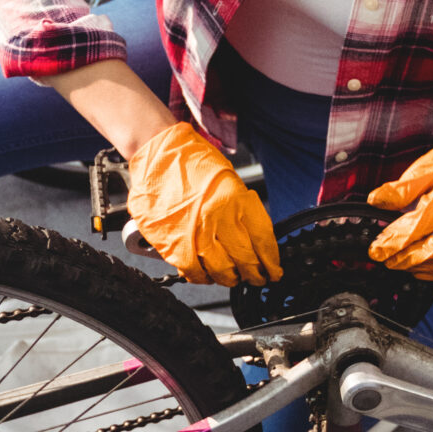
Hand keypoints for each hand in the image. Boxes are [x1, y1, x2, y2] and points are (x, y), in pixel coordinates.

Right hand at [126, 122, 281, 286]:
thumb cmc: (194, 163)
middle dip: (254, 274)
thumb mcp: (229, 180)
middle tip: (257, 278)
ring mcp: (195, 233)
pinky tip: (208, 275)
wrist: (158, 153)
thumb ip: (242, 210)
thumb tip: (255, 240)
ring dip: (230, 278)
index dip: (271, 261)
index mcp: (237, 200)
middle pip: (245, 259)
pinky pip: (194, 270)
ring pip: (221, 270)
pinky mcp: (173, 242)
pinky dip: (203, 277)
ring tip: (233, 278)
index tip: (274, 270)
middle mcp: (218, 218)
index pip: (263, 241)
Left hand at [368, 134, 432, 277]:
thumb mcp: (426, 166)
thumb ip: (402, 188)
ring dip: (424, 267)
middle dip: (410, 259)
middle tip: (386, 260)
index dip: (398, 238)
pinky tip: (421, 267)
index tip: (377, 249)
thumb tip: (376, 201)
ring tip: (400, 263)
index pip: (425, 222)